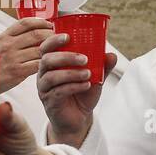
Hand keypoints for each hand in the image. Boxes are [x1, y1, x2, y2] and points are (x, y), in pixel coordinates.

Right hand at [0, 17, 53, 92]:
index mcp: (3, 37)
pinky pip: (38, 64)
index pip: (25, 23)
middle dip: (51, 35)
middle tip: (58, 38)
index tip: (49, 24)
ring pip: (40, 49)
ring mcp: (13, 58)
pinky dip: (47, 62)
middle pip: (37, 34)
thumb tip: (34, 32)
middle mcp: (8, 45)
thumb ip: (12, 39)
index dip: (41, 22)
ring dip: (53, 50)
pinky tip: (50, 63)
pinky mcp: (18, 72)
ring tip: (58, 51)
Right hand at [37, 31, 117, 145]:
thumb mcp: (95, 78)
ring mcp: (44, 88)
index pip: (46, 48)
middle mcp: (44, 74)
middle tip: (85, 59)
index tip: (68, 37)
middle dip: (65, 57)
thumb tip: (111, 55)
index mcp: (52, 64)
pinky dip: (74, 87)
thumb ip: (102, 66)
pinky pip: (58, 92)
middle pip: (46, 60)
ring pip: (51, 76)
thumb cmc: (81, 94)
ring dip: (71, 73)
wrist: (78, 118)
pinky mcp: (49, 101)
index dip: (53, 40)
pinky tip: (86, 85)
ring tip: (88, 74)